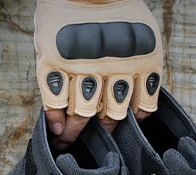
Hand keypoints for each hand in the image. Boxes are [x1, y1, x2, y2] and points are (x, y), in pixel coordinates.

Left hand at [34, 0, 162, 147]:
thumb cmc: (68, 15)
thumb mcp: (48, 44)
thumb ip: (51, 81)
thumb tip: (57, 125)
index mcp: (61, 59)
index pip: (59, 108)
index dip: (61, 128)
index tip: (61, 137)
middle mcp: (91, 64)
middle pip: (87, 114)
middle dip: (79, 131)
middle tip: (78, 138)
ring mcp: (120, 63)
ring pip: (114, 112)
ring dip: (107, 126)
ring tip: (104, 128)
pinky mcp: (147, 60)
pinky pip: (146, 101)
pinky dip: (139, 114)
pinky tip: (132, 114)